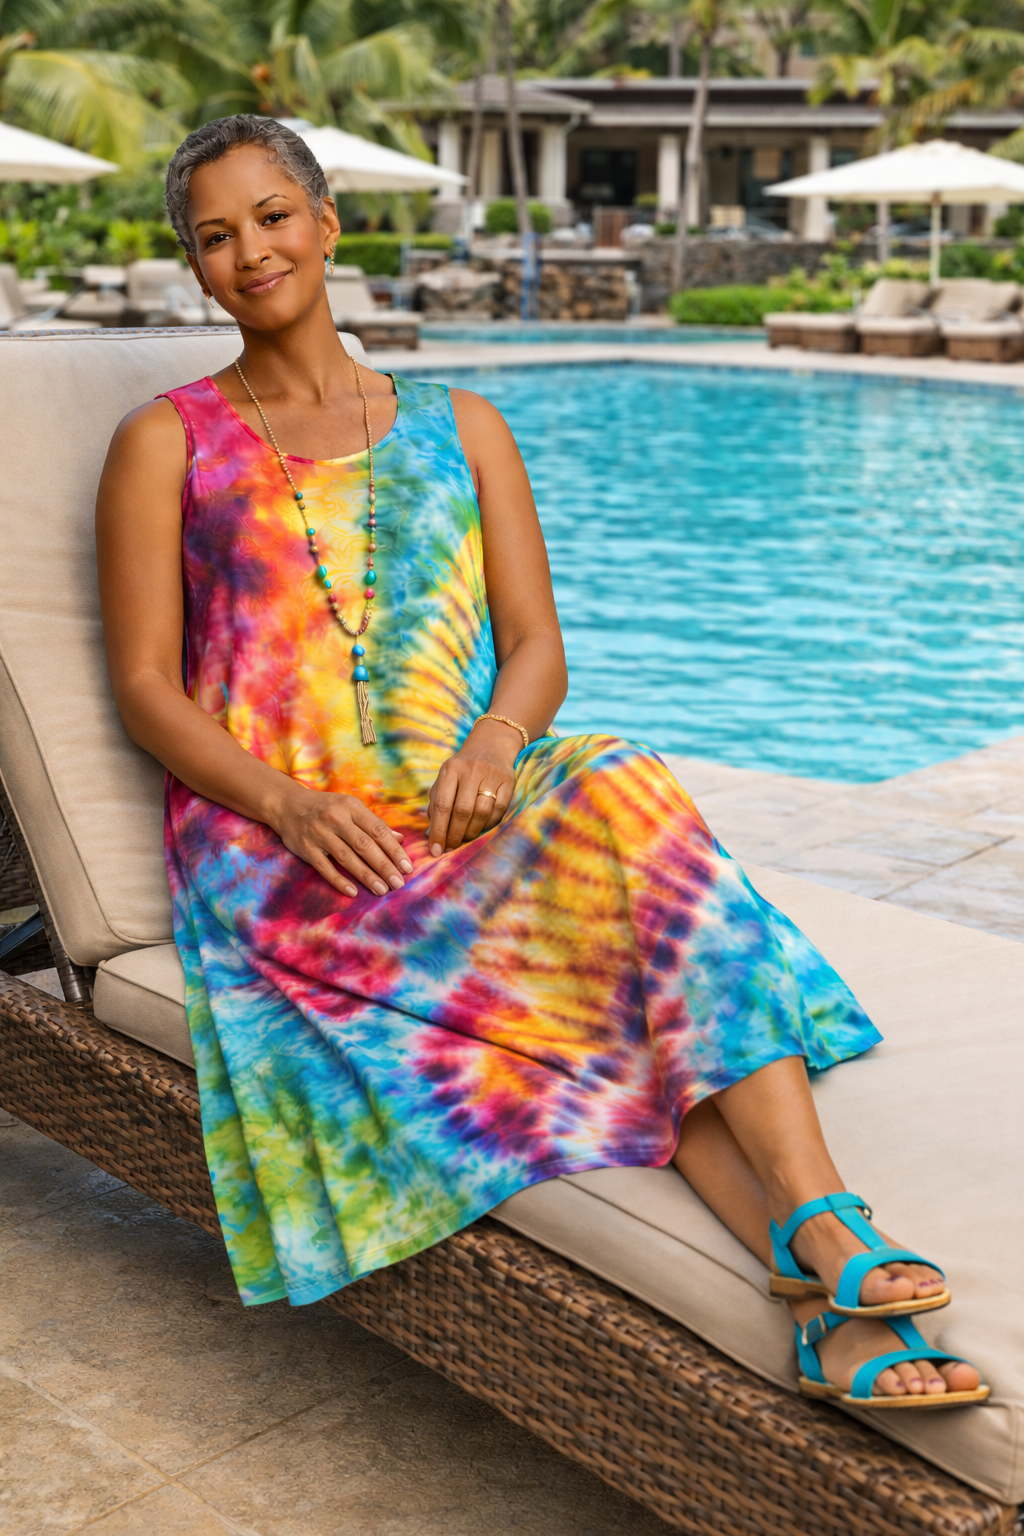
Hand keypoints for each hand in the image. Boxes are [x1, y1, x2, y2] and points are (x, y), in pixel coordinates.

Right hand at [272, 787, 411, 896]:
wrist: (286, 804)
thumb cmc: (326, 807)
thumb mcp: (350, 807)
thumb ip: (374, 823)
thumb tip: (400, 839)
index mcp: (351, 807)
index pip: (378, 830)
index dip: (394, 850)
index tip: (408, 867)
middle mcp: (336, 818)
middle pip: (365, 846)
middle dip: (384, 866)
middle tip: (399, 883)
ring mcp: (319, 834)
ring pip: (347, 858)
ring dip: (366, 876)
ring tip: (382, 889)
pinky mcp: (306, 848)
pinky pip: (325, 867)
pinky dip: (339, 880)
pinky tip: (353, 892)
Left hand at [428, 724, 517, 856]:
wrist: (491, 746)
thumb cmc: (462, 769)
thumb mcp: (445, 778)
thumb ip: (436, 803)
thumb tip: (432, 834)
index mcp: (451, 769)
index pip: (442, 804)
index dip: (438, 830)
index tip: (435, 850)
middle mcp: (471, 771)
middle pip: (462, 811)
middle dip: (455, 834)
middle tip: (450, 848)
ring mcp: (492, 776)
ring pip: (481, 813)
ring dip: (472, 832)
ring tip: (464, 838)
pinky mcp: (508, 782)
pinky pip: (499, 811)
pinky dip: (488, 824)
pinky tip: (481, 827)